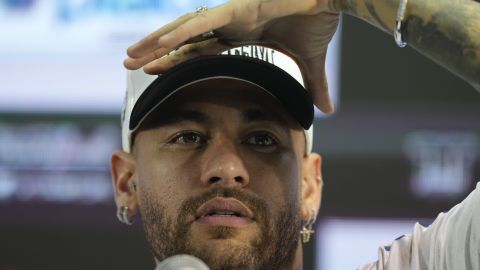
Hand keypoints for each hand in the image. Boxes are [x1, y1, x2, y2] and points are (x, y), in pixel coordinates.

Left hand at [124, 0, 341, 112]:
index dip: (177, 60)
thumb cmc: (320, 21)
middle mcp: (230, 22)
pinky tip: (158, 45)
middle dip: (157, 51)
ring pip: (185, 29)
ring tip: (131, 56)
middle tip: (130, 64)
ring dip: (157, 42)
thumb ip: (313, 86)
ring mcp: (231, 14)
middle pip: (185, 39)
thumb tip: (325, 111)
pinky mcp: (238, 7)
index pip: (201, 50)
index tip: (156, 71)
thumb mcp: (310, 63)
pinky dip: (180, 34)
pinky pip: (202, 23)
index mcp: (241, 33)